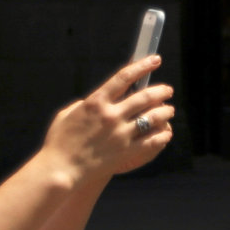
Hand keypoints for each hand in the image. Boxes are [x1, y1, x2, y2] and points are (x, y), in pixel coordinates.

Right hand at [44, 56, 174, 182]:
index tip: (155, 60)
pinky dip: (163, 134)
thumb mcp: (66, 115)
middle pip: (145, 96)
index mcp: (95, 102)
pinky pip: (153, 140)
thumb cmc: (59, 142)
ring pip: (153, 117)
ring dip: (165, 111)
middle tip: (168, 90)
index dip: (142, 66)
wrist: (61, 169)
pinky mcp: (127, 151)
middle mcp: (110, 115)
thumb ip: (84, 104)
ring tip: (169, 110)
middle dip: (161, 90)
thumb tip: (95, 100)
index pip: (124, 77)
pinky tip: (166, 132)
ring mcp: (120, 134)